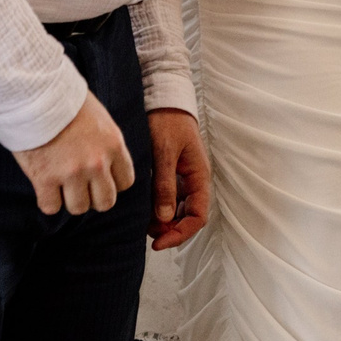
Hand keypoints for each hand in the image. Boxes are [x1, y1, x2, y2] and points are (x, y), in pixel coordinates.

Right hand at [11, 92, 135, 215]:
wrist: (35, 93)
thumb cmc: (66, 101)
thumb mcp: (99, 118)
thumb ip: (106, 144)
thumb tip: (108, 162)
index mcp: (113, 145)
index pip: (125, 182)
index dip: (111, 183)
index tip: (99, 178)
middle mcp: (97, 162)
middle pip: (105, 202)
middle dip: (93, 197)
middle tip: (80, 186)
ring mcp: (71, 172)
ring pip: (78, 208)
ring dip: (69, 199)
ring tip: (60, 185)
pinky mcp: (45, 178)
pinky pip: (51, 207)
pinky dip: (47, 200)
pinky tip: (44, 186)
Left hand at [147, 108, 211, 248]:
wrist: (163, 98)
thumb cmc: (167, 121)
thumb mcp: (164, 152)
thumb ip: (165, 184)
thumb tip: (164, 218)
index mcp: (199, 176)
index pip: (198, 217)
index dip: (180, 233)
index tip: (158, 242)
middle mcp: (194, 181)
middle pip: (188, 217)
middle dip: (170, 230)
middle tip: (147, 234)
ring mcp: (184, 178)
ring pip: (178, 210)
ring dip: (163, 221)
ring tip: (142, 221)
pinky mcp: (172, 173)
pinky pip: (169, 198)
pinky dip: (158, 208)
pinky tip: (143, 208)